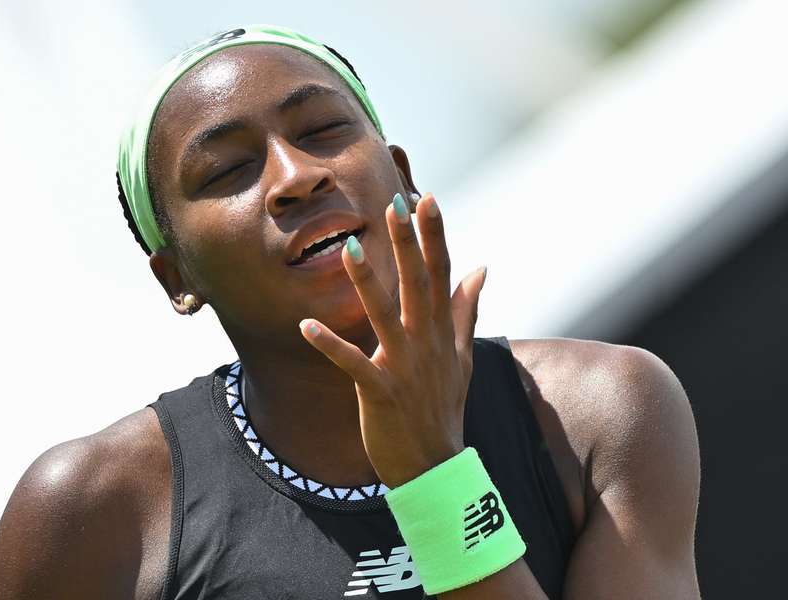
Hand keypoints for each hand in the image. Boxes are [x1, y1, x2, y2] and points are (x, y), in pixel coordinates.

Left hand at [299, 192, 486, 487]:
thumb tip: (481, 268)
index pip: (440, 274)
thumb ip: (465, 310)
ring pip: (385, 316)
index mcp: (441, 331)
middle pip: (417, 285)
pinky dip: (330, 346)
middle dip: (407, 243)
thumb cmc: (444, 407)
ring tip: (349, 246)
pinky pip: (352, 365)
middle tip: (396, 204)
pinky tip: (306, 324)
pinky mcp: (381, 393)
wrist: (436, 466)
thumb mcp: (462, 356)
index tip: (426, 199)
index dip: (434, 236)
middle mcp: (426, 343)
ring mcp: (404, 368)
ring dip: (367, 281)